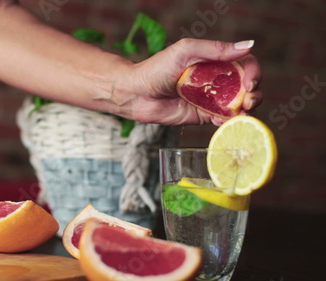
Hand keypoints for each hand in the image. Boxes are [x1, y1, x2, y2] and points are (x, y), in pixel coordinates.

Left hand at [119, 38, 262, 124]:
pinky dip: (229, 122)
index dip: (253, 72)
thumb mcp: (186, 51)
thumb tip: (248, 46)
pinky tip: (224, 121)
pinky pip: (223, 120)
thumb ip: (215, 50)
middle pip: (248, 86)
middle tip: (248, 100)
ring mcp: (211, 99)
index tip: (249, 83)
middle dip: (255, 93)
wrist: (136, 93)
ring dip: (247, 110)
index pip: (245, 64)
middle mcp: (216, 80)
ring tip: (242, 113)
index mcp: (215, 61)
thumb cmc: (157, 68)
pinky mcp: (203, 116)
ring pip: (240, 105)